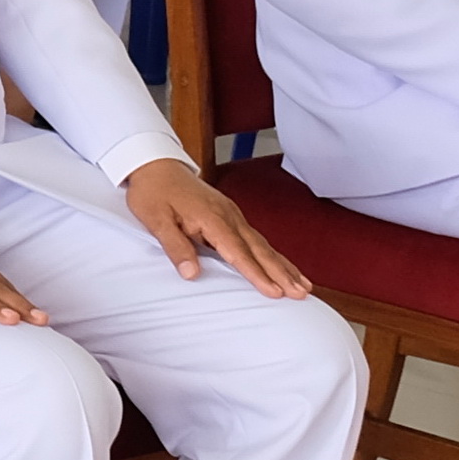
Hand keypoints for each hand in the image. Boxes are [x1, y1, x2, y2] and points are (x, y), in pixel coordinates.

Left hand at [123, 159, 310, 295]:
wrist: (157, 166)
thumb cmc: (154, 193)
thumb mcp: (156, 220)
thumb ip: (175, 246)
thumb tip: (191, 273)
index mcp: (212, 218)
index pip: (238, 252)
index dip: (256, 274)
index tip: (275, 292)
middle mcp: (229, 216)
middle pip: (259, 249)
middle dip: (282, 273)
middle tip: (302, 294)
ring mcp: (233, 215)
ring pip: (263, 245)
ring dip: (284, 266)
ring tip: (304, 286)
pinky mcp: (232, 217)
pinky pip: (257, 239)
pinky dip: (273, 256)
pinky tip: (284, 267)